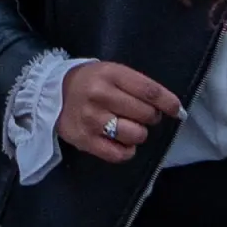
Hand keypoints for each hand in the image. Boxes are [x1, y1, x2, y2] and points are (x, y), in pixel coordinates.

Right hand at [57, 61, 183, 163]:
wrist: (49, 93)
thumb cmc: (89, 82)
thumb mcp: (111, 72)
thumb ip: (137, 86)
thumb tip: (171, 107)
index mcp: (111, 74)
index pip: (149, 91)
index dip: (169, 102)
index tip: (177, 110)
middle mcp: (101, 96)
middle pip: (146, 114)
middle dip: (151, 117)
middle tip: (141, 114)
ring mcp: (92, 119)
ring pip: (135, 135)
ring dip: (139, 134)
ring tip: (130, 127)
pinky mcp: (85, 140)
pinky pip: (119, 154)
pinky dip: (127, 150)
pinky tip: (121, 142)